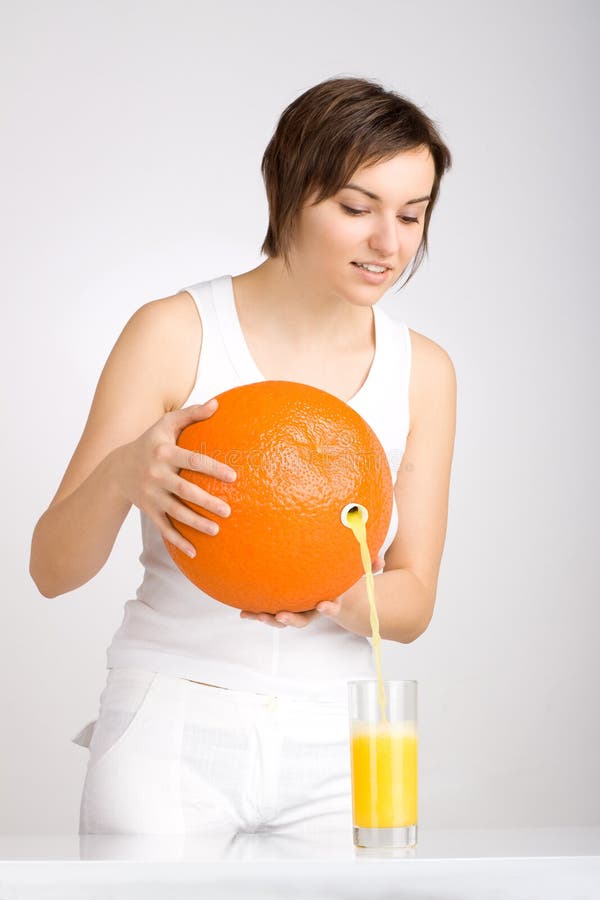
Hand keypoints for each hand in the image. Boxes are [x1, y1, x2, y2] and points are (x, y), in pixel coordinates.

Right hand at [112, 398, 236, 557]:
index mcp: (164, 453)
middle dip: (206, 502)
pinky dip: (177, 541)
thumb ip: (191, 414)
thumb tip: (218, 404)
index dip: (213, 469)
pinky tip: (194, 552)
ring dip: (195, 524)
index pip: (192, 460)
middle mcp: (156, 475)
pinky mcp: (148, 511)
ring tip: (217, 530)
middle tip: (228, 510)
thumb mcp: (166, 424)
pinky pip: (164, 528)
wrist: (117, 468)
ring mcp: (150, 495)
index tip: (233, 477)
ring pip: (175, 512)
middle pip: (184, 491)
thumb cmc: (150, 443)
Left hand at [240, 555, 385, 628]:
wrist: (338, 600)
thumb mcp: (359, 576)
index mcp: (330, 602)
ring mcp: (297, 610)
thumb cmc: (346, 582)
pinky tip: (242, 611)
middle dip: (292, 619)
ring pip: (283, 618)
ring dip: (268, 618)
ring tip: (255, 615)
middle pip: (303, 619)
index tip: (325, 606)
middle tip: (281, 616)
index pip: (332, 608)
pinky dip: (256, 612)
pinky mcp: (283, 606)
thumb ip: (368, 567)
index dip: (330, 609)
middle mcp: (312, 609)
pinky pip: (269, 611)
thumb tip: (381, 559)